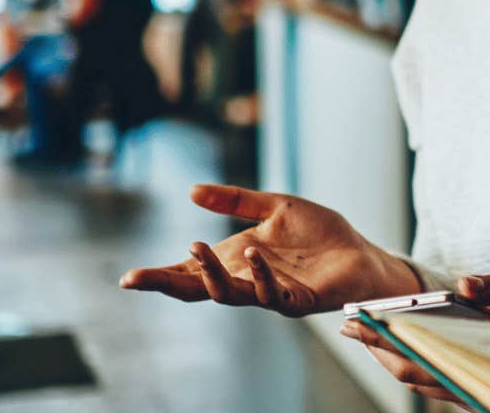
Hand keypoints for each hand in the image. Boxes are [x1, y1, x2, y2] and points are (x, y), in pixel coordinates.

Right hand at [119, 184, 418, 315]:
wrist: (361, 254)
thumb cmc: (320, 234)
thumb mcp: (275, 207)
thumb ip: (236, 200)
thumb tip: (191, 190)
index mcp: (236, 259)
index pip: (191, 271)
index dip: (160, 275)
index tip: (127, 278)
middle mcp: (246, 279)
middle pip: (198, 289)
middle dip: (167, 284)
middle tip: (138, 278)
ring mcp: (269, 293)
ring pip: (229, 294)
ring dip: (211, 273)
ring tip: (199, 246)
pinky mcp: (297, 300)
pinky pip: (271, 294)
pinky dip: (259, 275)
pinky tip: (252, 254)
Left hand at [338, 273, 489, 403]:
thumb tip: (465, 283)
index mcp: (482, 355)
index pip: (419, 353)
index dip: (382, 340)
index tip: (356, 322)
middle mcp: (474, 378)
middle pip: (411, 370)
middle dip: (376, 348)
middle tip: (347, 325)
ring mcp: (474, 385)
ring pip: (420, 377)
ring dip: (390, 356)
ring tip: (365, 332)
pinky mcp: (478, 383)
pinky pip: (436, 378)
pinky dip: (413, 360)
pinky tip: (401, 342)